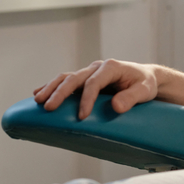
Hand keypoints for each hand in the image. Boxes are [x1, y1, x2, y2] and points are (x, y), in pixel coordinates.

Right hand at [33, 59, 159, 119]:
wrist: (146, 78)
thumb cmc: (146, 84)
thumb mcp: (145, 90)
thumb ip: (133, 97)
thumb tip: (116, 107)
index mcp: (111, 67)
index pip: (94, 83)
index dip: (86, 99)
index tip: (81, 116)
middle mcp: (97, 67)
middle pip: (75, 78)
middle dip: (60, 92)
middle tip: (48, 108)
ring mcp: (90, 72)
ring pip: (66, 77)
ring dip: (51, 88)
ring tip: (38, 101)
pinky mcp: (86, 79)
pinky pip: (66, 81)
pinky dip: (53, 87)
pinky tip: (38, 93)